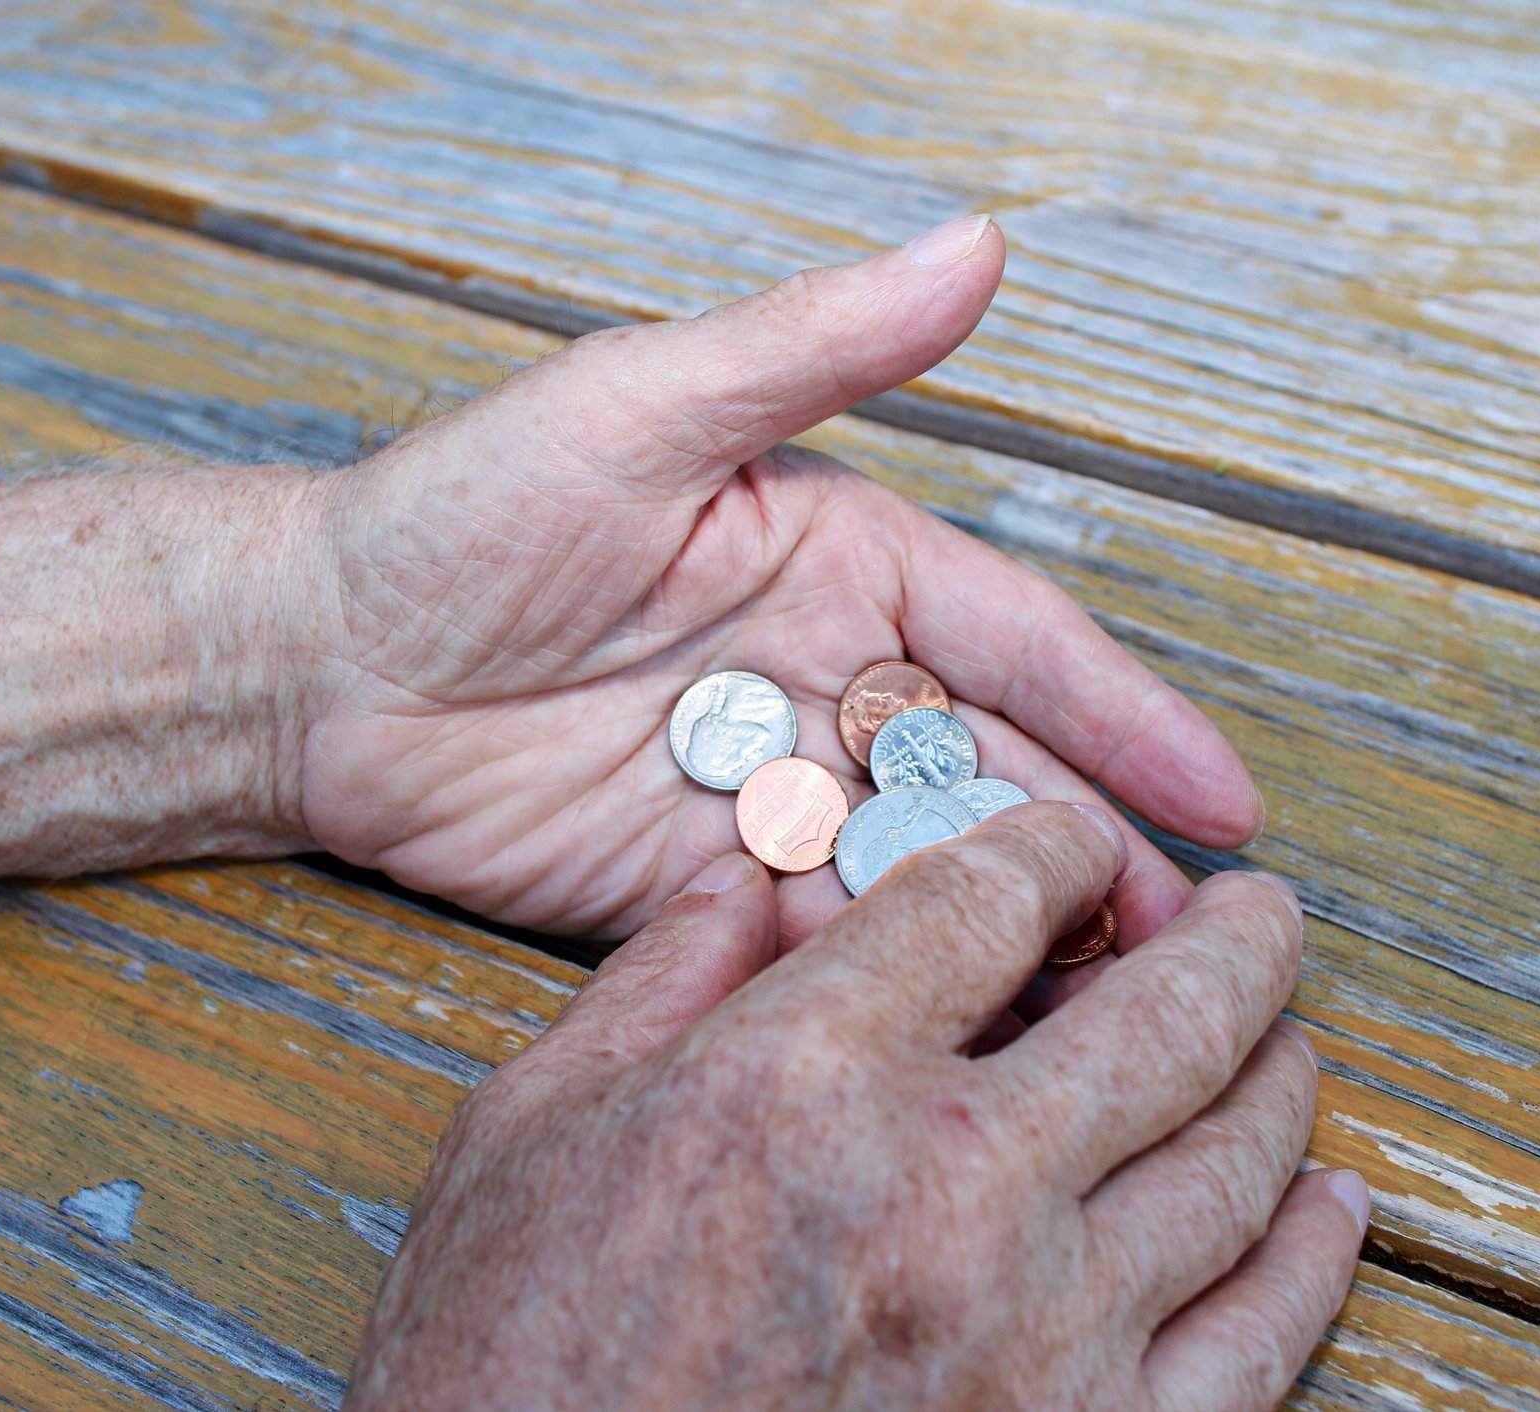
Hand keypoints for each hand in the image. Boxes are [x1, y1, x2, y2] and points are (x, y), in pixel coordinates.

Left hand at [299, 216, 1260, 942]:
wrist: (314, 666)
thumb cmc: (463, 513)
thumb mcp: (643, 409)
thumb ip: (815, 347)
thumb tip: (973, 248)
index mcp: (838, 561)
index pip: (1018, 644)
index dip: (1128, 720)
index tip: (1225, 800)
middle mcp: (820, 678)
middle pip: (991, 776)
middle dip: (1090, 855)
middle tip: (1186, 953)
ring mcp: (764, 791)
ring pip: (919, 872)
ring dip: (1006, 937)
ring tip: (1102, 1018)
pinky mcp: (695, 888)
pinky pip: (813, 939)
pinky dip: (883, 983)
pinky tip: (949, 1034)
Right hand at [346, 805, 1367, 1411]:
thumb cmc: (508, 1364)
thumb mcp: (528, 1135)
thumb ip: (654, 983)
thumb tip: (748, 885)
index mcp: (798, 1078)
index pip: (992, 896)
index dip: (1061, 846)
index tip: (1082, 851)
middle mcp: (945, 1189)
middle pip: (1166, 1016)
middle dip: (1234, 942)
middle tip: (1260, 913)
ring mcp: (1036, 1336)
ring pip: (1234, 1166)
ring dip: (1282, 1081)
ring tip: (1288, 1042)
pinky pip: (1255, 1343)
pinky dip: (1308, 1262)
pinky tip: (1325, 1210)